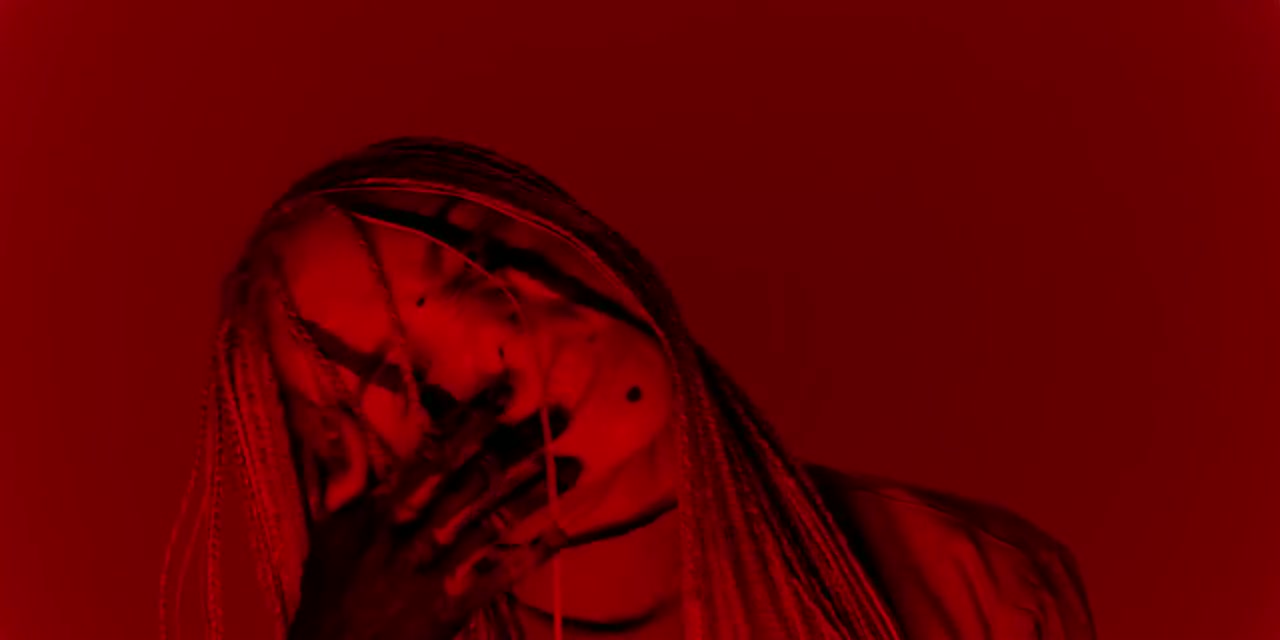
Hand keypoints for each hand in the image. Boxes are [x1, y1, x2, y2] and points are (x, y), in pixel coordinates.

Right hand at [287, 381, 579, 639]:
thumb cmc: (332, 591)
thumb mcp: (329, 531)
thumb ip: (343, 475)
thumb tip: (337, 417)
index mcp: (377, 514)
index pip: (431, 458)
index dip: (470, 422)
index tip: (504, 393)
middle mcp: (409, 538)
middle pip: (472, 483)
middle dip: (517, 447)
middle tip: (557, 417)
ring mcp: (433, 575)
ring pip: (492, 524)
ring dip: (537, 493)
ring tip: (574, 465)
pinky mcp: (452, 608)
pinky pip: (500, 577)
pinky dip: (534, 554)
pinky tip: (566, 531)